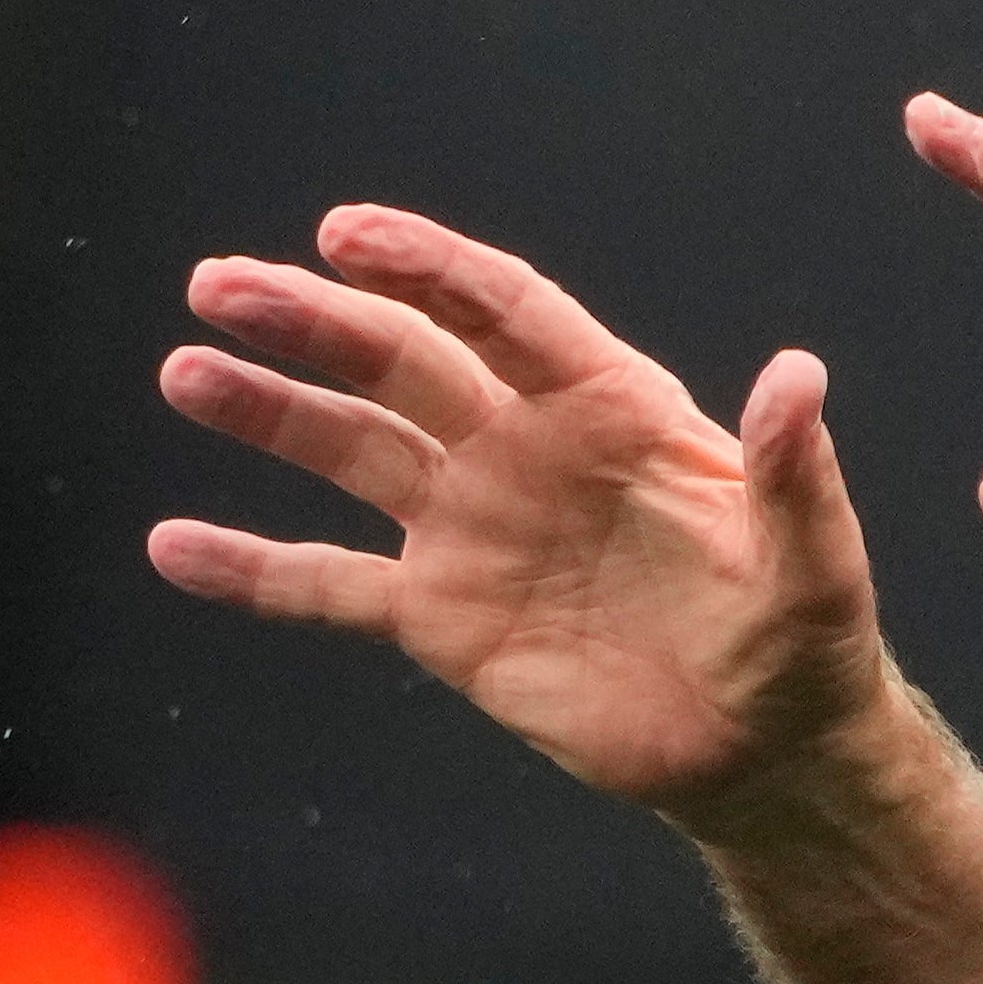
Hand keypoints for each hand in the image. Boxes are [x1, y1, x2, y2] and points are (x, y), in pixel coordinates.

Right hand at [147, 207, 902, 833]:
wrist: (762, 751)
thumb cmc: (804, 641)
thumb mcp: (810, 559)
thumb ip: (791, 471)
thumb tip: (797, 373)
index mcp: (615, 410)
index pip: (506, 315)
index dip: (429, 268)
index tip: (347, 233)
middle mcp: (528, 450)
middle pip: (406, 364)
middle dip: (316, 320)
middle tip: (219, 284)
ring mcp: (475, 529)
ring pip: (353, 451)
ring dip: (269, 412)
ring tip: (185, 371)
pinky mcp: (442, 617)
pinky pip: (328, 587)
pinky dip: (252, 570)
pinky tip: (172, 546)